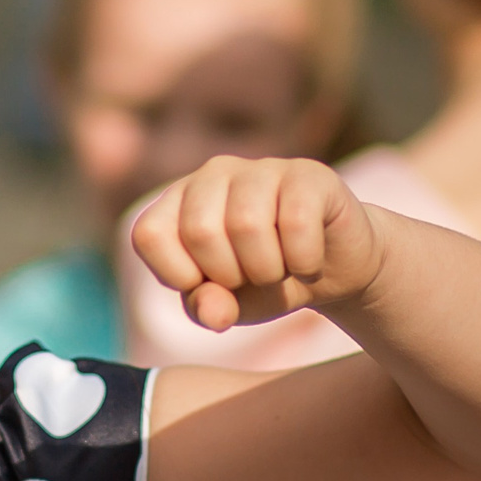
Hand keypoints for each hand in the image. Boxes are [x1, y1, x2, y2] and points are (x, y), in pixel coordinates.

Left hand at [128, 156, 387, 332]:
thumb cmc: (266, 283)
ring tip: (281, 269)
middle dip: (229, 275)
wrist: (332, 268)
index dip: (177, 275)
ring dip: (269, 270)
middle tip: (252, 277)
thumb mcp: (227, 306)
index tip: (210, 283)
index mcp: (178, 202)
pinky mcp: (308, 174)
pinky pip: (297, 222)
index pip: (148, 234)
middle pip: (200, 231)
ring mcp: (261, 168)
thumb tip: (214, 313)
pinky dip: (305, 261)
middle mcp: (213, 174)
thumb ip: (205, 308)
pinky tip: (310, 262)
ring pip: (248, 224)